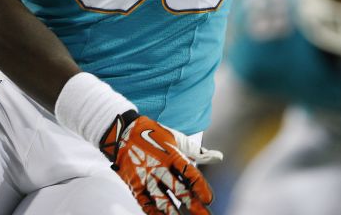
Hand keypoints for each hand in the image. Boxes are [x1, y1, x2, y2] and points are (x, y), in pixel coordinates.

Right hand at [99, 110, 216, 214]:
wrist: (122, 132)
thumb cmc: (152, 134)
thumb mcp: (175, 138)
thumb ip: (196, 151)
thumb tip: (218, 157)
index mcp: (171, 154)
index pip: (190, 173)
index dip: (201, 187)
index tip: (209, 199)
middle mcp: (159, 167)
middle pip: (178, 190)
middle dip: (192, 205)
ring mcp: (146, 178)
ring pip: (161, 200)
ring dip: (174, 213)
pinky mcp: (135, 185)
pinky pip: (145, 203)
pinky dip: (155, 213)